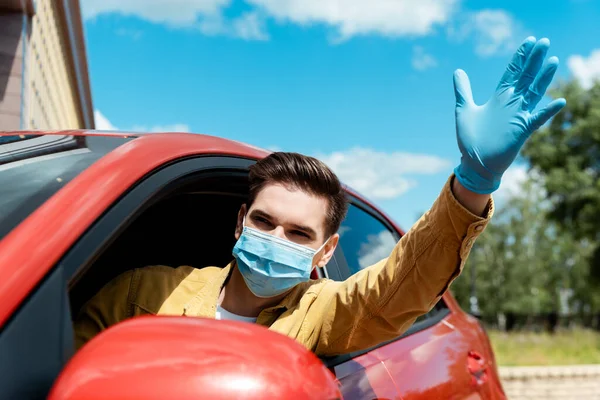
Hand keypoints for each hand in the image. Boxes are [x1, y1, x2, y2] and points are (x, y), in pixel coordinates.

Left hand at [453, 36, 565, 193]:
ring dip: (543, 79)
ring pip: (534, 94)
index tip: (529, 41)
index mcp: (499, 98)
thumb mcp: (464, 110)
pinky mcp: (521, 131)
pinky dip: (548, 111)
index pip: (512, 72)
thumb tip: (458, 70)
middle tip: (544, 42)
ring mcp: (518, 116)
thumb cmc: (470, 138)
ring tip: (552, 62)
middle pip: (526, 78)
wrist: (474, 163)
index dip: (520, 57)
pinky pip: (537, 120)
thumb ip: (463, 90)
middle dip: (533, 61)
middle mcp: (511, 104)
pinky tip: (559, 101)